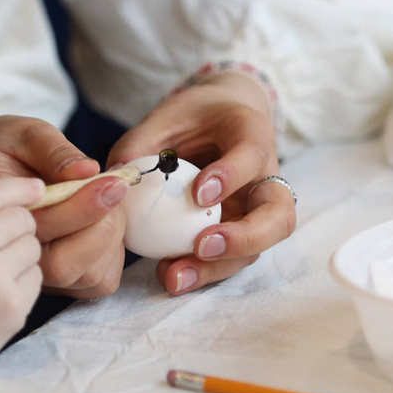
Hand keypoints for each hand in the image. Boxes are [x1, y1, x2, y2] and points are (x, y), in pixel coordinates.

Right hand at [0, 116, 129, 299]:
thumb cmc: (8, 149)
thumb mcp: (26, 134)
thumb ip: (53, 150)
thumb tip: (88, 170)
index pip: (41, 228)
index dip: (83, 208)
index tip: (112, 181)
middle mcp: (8, 259)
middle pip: (64, 266)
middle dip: (102, 226)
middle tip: (115, 187)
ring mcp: (35, 277)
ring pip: (88, 278)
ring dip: (111, 237)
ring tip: (106, 198)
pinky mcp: (62, 284)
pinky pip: (100, 282)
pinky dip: (114, 252)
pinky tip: (104, 220)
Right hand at [0, 175, 44, 363]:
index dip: (20, 188)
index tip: (36, 188)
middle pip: (21, 218)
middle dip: (18, 226)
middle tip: (2, 242)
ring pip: (32, 245)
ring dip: (22, 252)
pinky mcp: (13, 307)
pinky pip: (37, 276)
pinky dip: (24, 279)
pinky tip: (1, 290)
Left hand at [108, 72, 295, 295]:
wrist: (221, 122)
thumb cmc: (194, 117)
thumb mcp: (166, 117)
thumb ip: (141, 144)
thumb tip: (114, 177)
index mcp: (252, 136)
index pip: (251, 157)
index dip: (230, 176)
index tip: (200, 193)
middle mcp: (265, 179)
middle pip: (278, 217)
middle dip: (245, 238)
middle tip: (203, 246)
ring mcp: (256, 212)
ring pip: (256, 250)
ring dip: (216, 269)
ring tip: (174, 276)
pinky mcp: (240, 234)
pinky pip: (229, 259)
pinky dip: (201, 272)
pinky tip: (168, 275)